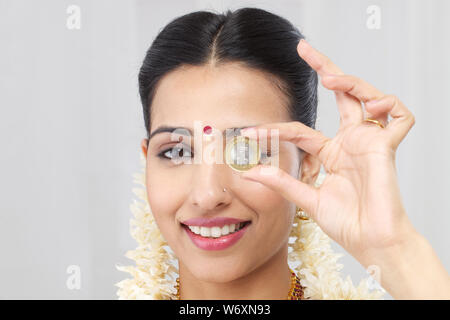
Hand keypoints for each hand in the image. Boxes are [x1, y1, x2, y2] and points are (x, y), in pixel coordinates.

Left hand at [240, 39, 416, 262]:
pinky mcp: (386, 148)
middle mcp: (350, 142)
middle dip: (326, 68)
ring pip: (366, 97)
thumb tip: (248, 171)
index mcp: (332, 153)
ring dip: (350, 82)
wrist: (370, 243)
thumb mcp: (306, 198)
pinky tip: (373, 106)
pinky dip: (389, 105)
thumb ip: (281, 182)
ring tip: (331, 77)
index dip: (274, 130)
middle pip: (341, 95)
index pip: (300, 130)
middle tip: (304, 48)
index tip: (248, 132)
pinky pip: (399, 117)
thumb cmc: (345, 224)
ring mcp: (369, 142)